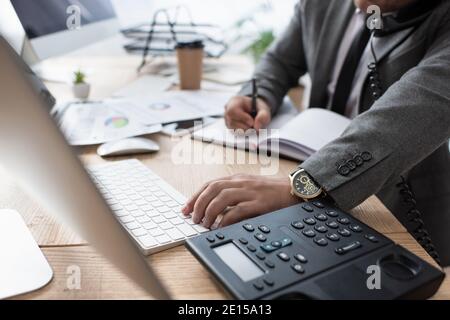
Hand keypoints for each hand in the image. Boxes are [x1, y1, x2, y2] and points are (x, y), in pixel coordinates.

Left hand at [182, 174, 299, 227]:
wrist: (293, 189)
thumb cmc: (270, 191)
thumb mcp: (248, 188)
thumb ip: (232, 194)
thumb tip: (212, 209)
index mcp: (236, 179)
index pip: (210, 184)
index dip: (195, 196)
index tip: (185, 208)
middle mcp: (241, 183)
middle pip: (212, 189)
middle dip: (198, 204)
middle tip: (192, 218)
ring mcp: (250, 192)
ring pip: (222, 198)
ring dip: (209, 211)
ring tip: (204, 223)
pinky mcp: (259, 203)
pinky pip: (238, 211)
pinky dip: (226, 219)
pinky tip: (220, 227)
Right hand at [224, 96, 270, 131]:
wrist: (255, 111)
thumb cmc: (258, 108)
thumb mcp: (264, 109)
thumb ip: (263, 116)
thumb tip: (257, 127)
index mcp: (234, 101)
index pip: (232, 110)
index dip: (242, 117)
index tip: (252, 122)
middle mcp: (227, 110)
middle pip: (232, 121)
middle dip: (245, 126)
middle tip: (254, 127)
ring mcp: (227, 119)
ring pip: (232, 129)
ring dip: (245, 130)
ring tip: (252, 127)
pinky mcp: (229, 127)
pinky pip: (234, 133)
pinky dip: (243, 133)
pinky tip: (249, 129)